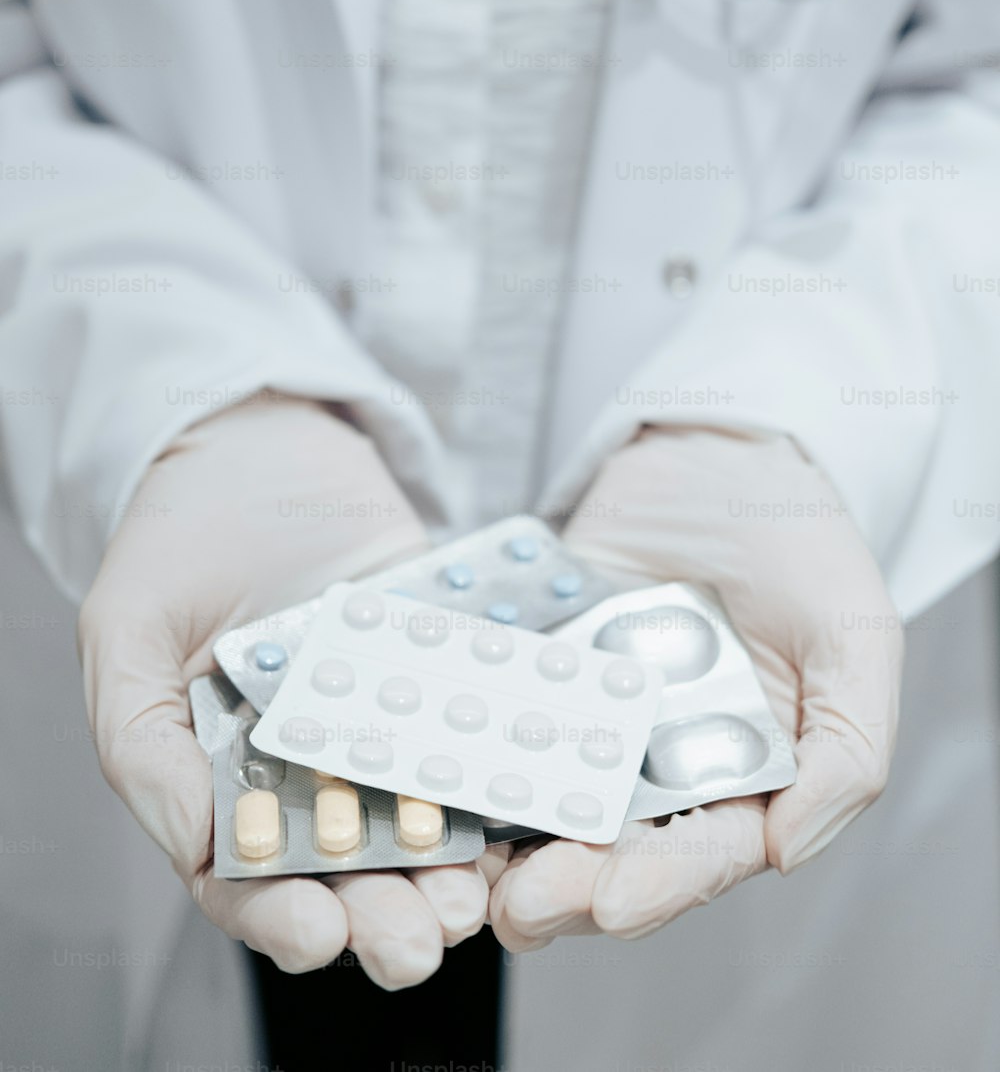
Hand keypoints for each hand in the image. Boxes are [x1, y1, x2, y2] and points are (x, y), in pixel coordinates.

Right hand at [78, 393, 489, 987]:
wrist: (257, 442)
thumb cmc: (177, 539)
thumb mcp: (128, 632)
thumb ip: (143, 741)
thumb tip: (197, 844)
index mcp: (228, 779)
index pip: (251, 879)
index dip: (281, 916)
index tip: (317, 929)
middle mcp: (313, 765)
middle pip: (353, 869)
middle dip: (389, 912)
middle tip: (426, 933)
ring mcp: (385, 719)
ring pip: (424, 817)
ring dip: (455, 864)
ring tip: (480, 887)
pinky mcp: (441, 667)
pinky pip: (473, 726)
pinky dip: (500, 767)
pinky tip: (524, 796)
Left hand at [490, 427, 903, 948]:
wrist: (721, 450)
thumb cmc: (802, 542)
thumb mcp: (854, 636)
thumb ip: (846, 749)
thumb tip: (788, 853)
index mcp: (747, 773)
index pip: (705, 851)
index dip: (661, 884)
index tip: (611, 902)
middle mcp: (667, 760)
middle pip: (616, 846)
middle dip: (570, 884)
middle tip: (520, 906)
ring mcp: (598, 717)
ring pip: (551, 801)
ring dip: (511, 845)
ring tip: (472, 873)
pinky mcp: (544, 669)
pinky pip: (506, 717)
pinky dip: (475, 754)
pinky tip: (443, 780)